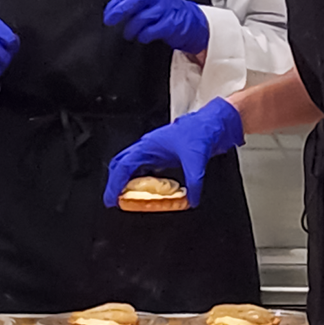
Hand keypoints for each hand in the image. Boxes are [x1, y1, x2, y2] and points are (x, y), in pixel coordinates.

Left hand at [104, 0, 208, 54]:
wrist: (193, 22)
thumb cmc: (167, 11)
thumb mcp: (151, 0)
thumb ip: (134, 1)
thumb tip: (113, 10)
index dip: (116, 2)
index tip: (107, 12)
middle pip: (135, 1)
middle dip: (119, 12)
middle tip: (110, 21)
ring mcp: (167, 7)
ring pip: (142, 17)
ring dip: (131, 28)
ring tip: (129, 33)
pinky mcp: (172, 22)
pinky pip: (152, 30)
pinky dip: (144, 35)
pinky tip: (142, 37)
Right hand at [104, 97, 243, 207]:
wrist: (212, 123)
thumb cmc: (200, 131)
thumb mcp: (196, 160)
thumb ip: (194, 183)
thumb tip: (191, 200)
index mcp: (148, 145)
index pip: (124, 166)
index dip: (114, 184)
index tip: (111, 199)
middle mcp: (148, 147)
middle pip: (121, 165)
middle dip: (114, 183)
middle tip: (113, 200)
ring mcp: (154, 150)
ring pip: (130, 166)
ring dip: (125, 181)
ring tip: (125, 197)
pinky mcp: (162, 155)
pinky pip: (144, 168)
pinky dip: (140, 180)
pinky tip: (146, 190)